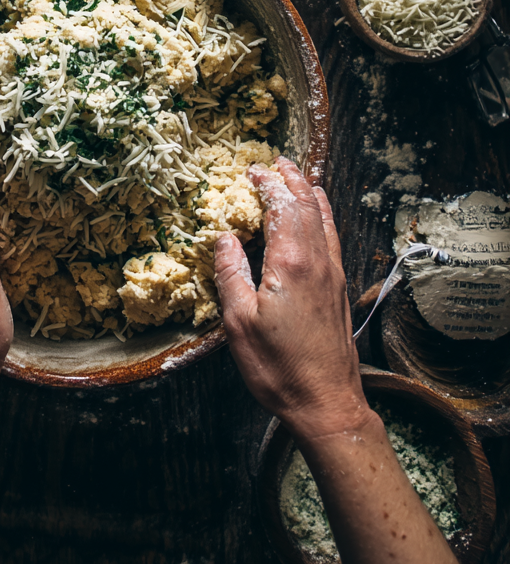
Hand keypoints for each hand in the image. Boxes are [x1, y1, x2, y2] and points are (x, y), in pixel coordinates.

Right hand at [214, 157, 373, 444]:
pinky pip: (333, 237)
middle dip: (291, 179)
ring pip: (325, 218)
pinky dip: (324, 216)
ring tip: (298, 177)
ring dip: (310, 193)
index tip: (252, 171)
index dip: (267, 184)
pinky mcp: (339, 288)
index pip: (281, 207)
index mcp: (291, 263)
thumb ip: (230, 274)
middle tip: (275, 162)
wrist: (326, 402)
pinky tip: (320, 217)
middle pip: (307, 204)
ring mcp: (333, 273)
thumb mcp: (239, 323)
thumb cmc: (279, 368)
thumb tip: (224, 238)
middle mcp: (318, 261)